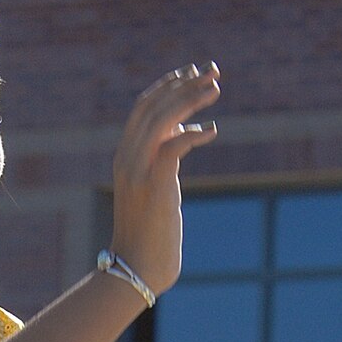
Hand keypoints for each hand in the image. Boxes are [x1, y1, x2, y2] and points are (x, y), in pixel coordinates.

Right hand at [109, 63, 220, 298]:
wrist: (136, 269)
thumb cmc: (151, 234)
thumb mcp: (159, 187)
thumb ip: (166, 158)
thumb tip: (188, 130)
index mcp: (125, 156)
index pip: (144, 107)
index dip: (168, 86)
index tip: (193, 73)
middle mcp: (127, 157)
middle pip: (153, 105)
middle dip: (184, 84)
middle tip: (212, 72)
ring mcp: (138, 171)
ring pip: (161, 119)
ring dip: (190, 99)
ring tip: (216, 88)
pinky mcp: (154, 186)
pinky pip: (173, 147)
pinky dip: (193, 134)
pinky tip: (213, 131)